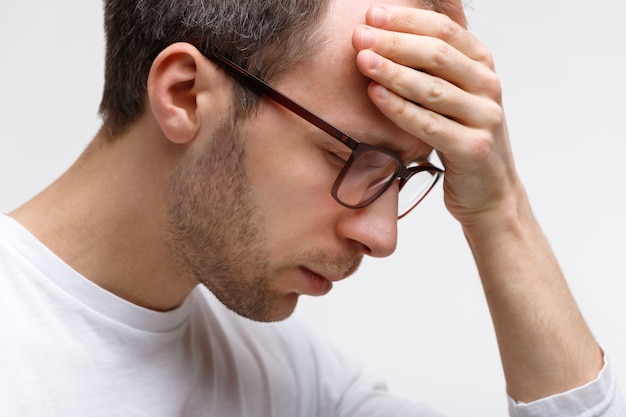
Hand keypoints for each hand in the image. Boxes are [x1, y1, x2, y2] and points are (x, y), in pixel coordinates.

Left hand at [352, 5, 520, 226]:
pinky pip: (429, 125)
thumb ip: (443, 56)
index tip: (372, 14)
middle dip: (394, 42)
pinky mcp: (473, 149)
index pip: (444, 30)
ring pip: (432, 88)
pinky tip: (375, 95)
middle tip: (359, 35)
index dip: (407, 19)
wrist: (490, 189)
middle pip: (437, 55)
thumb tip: (424, 10)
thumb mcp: (458, 90)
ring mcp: (484, 118)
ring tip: (362, 60)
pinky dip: (400, 108)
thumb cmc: (463, 135)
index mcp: (483, 65)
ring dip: (393, 71)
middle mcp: (488, 86)